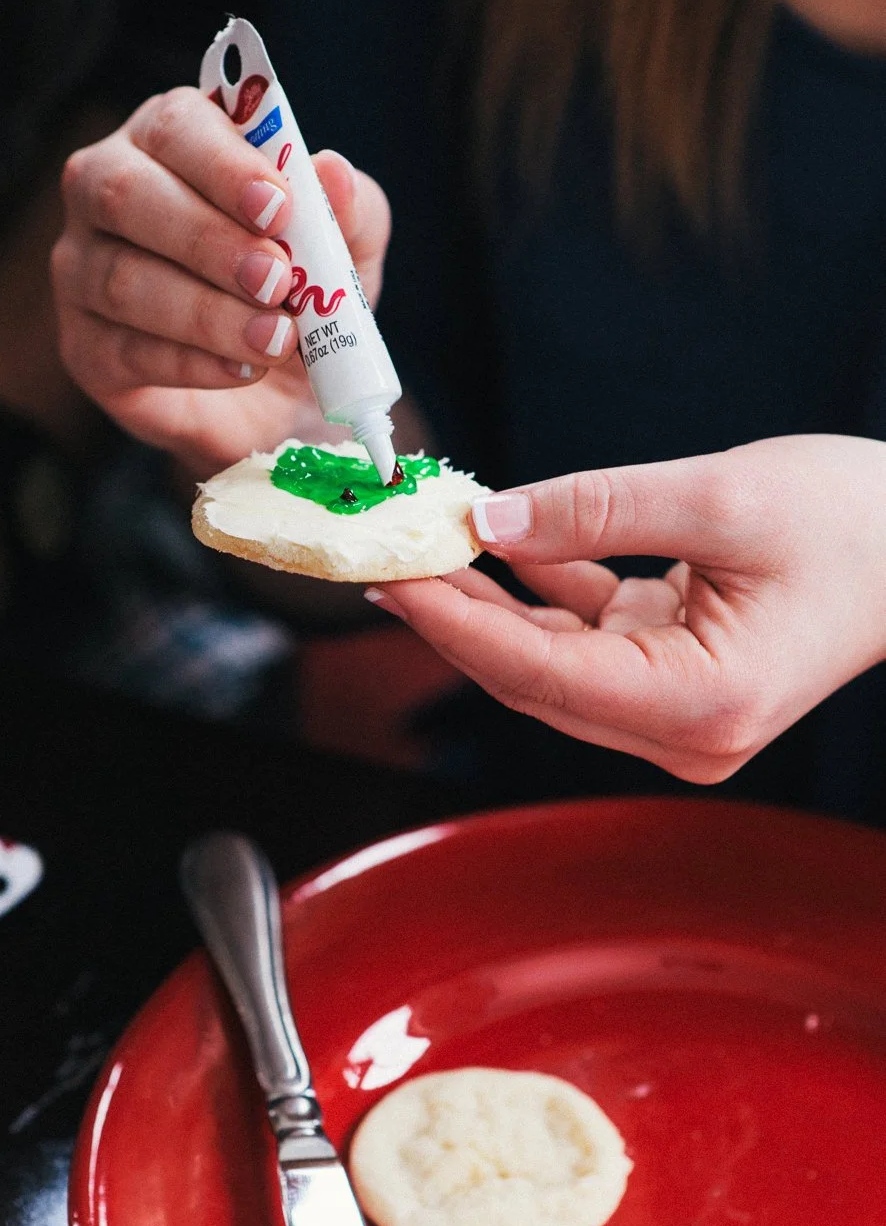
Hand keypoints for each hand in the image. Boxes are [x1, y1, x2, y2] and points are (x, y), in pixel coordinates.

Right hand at [52, 88, 390, 472]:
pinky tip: (243, 369)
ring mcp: (82, 269)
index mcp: (171, 143)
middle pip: (127, 194)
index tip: (279, 207)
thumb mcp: (346, 254)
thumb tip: (334, 171)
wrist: (283, 399)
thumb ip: (347, 212)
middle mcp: (107, 192)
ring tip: (276, 339)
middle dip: (209, 240)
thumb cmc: (301, 299)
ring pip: (122, 279)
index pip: (175, 125)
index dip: (224, 164)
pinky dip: (193, 362)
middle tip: (277, 281)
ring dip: (208, 313)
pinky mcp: (85, 347)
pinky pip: (125, 349)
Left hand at [366, 435, 885, 782]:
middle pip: (534, 680)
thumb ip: (596, 509)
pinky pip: (586, 645)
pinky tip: (492, 552)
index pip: (541, 673)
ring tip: (421, 551)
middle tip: (386, 557)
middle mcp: (683, 730)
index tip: (393, 576)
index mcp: (700, 703)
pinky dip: (540, 599)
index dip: (456, 626)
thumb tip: (490, 521)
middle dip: (457, 618)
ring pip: (551, 666)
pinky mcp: (673, 682)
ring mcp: (677, 713)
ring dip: (489, 608)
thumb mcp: (722, 496)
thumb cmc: (856, 522)